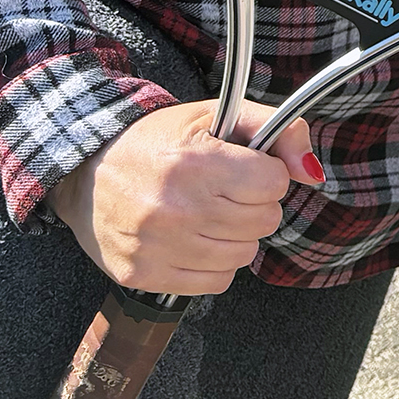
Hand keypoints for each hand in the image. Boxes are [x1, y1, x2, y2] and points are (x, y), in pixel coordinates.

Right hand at [50, 100, 323, 295]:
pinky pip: (215, 283)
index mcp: (195, 162)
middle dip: (254, 204)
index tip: (246, 168)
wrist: (85, 169)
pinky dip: (213, 264)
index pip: (274, 183)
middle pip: (264, 221)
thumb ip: (277, 130)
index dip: (267, 174)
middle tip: (225, 191)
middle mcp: (175, 208)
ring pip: (244, 256)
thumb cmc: (158, 140)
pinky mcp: (142, 275)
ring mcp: (156, 247)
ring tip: (208, 214)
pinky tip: (192, 239)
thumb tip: (313, 172)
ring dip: (236, 236)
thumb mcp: (218, 115)